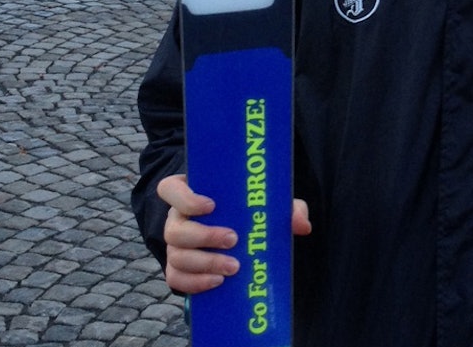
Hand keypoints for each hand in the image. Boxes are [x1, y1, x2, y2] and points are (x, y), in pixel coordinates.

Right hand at [157, 176, 312, 294]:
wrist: (240, 236)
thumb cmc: (248, 212)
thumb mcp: (269, 204)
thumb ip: (287, 208)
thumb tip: (302, 224)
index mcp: (191, 193)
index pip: (170, 189)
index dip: (185, 198)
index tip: (211, 206)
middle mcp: (177, 219)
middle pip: (175, 229)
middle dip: (204, 236)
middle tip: (233, 240)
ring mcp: (175, 246)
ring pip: (176, 256)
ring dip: (205, 263)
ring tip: (233, 267)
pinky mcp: (179, 268)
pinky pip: (176, 278)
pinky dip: (195, 283)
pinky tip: (218, 282)